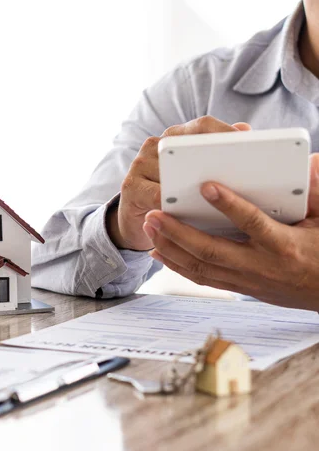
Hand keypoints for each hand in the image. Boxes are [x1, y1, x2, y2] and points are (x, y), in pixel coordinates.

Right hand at [107, 116, 250, 249]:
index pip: (203, 126)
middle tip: (240, 168)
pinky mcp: (130, 185)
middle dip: (213, 157)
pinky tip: (192, 213)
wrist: (137, 219)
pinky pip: (157, 195)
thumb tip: (244, 128)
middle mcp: (155, 146)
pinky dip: (175, 205)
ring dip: (195, 186)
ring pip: (172, 172)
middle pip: (187, 144)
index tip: (250, 144)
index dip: (225, 132)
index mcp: (175, 137)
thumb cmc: (174, 196)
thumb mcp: (196, 176)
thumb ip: (216, 154)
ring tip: (219, 194)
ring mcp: (140, 163)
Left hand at [144, 153, 318, 310]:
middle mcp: (261, 266)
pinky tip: (159, 251)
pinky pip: (202, 279)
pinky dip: (178, 265)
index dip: (228, 205)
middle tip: (153, 214)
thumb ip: (316, 192)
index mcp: (283, 244)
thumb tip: (310, 161)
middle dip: (178, 233)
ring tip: (149, 226)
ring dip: (170, 247)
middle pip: (211, 250)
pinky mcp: (241, 289)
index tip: (206, 186)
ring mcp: (248, 281)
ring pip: (200, 268)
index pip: (251, 222)